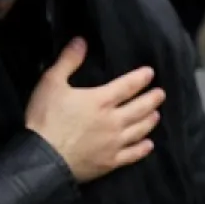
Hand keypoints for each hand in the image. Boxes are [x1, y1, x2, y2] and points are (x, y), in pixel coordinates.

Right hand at [25, 38, 163, 183]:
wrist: (44, 157)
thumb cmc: (46, 118)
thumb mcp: (51, 82)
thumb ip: (68, 61)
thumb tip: (81, 41)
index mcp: (100, 100)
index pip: (127, 86)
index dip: (140, 78)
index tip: (150, 73)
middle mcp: (113, 121)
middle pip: (139, 108)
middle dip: (151, 99)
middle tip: (161, 94)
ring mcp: (114, 143)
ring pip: (139, 130)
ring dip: (149, 121)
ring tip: (156, 115)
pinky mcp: (110, 162)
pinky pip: (132, 155)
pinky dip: (142, 149)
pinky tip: (148, 145)